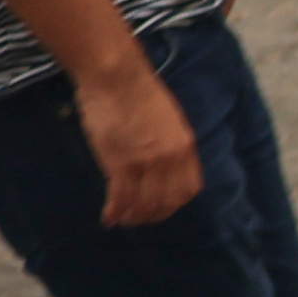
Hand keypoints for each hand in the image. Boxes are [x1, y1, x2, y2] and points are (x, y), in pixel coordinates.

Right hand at [80, 60, 202, 226]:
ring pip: (144, 204)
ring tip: (124, 220)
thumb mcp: (168, 119)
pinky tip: (108, 218)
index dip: (175, 203)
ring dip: (133, 217)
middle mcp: (171, 160)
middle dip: (153, 215)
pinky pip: (120, 199)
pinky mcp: (121, 164)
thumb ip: (169, 143)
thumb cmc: (137, 91)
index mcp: (185, 146)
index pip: (188, 189)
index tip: (162, 206)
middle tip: (139, 218)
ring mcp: (146, 164)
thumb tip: (163, 164)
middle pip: (167, 202)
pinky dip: (115, 212)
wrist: (116, 77)